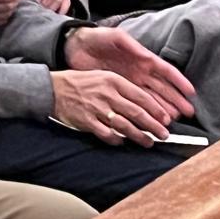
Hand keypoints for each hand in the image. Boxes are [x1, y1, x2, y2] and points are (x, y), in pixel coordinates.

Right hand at [51, 68, 172, 144]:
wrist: (53, 89)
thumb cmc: (80, 82)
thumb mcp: (103, 76)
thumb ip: (122, 87)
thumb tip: (143, 103)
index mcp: (113, 81)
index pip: (141, 97)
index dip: (156, 109)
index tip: (166, 119)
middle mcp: (107, 94)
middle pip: (136, 113)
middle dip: (154, 126)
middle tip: (164, 134)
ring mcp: (97, 109)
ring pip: (124, 126)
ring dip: (139, 136)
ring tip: (149, 142)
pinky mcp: (87, 121)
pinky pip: (107, 134)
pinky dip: (117, 140)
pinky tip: (123, 142)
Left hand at [64, 26, 197, 124]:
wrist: (75, 47)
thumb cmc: (98, 38)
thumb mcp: (116, 37)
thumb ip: (132, 46)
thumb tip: (147, 56)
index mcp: (143, 58)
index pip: (166, 71)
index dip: (179, 81)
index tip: (190, 92)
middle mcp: (140, 72)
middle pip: (163, 88)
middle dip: (176, 100)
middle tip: (188, 112)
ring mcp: (131, 83)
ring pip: (152, 98)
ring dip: (163, 108)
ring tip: (173, 120)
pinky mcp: (119, 90)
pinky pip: (136, 102)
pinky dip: (145, 111)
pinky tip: (152, 119)